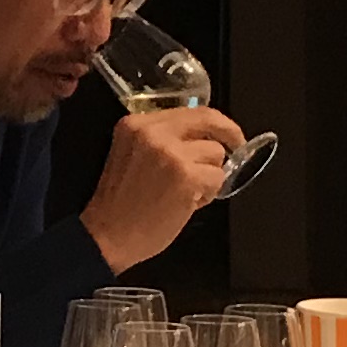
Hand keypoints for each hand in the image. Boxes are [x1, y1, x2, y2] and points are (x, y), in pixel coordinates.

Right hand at [81, 106, 241, 270]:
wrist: (108, 235)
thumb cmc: (121, 204)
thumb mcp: (132, 155)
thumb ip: (161, 140)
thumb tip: (202, 137)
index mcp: (136, 124)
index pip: (188, 111)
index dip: (212, 122)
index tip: (224, 132)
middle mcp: (153, 132)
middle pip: (208, 120)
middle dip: (229, 133)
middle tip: (238, 146)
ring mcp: (170, 153)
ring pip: (216, 153)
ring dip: (209, 175)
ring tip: (187, 192)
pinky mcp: (185, 176)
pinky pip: (217, 178)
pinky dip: (210, 193)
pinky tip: (189, 203)